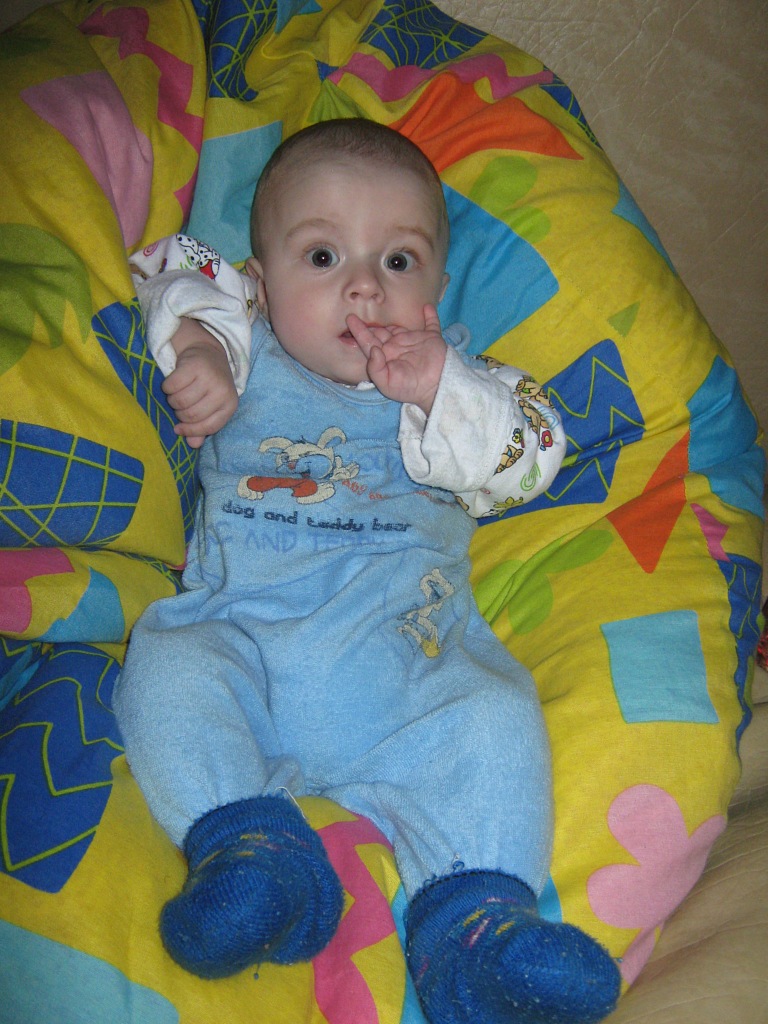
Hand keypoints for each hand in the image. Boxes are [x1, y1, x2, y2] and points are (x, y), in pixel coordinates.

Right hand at [162, 319, 237, 446]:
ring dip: (172, 400)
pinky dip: (167, 387)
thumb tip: (193, 444)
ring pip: (181, 401)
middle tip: (179, 404)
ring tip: (177, 393)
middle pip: (192, 415)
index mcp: (230, 404)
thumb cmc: (208, 384)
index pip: (209, 426)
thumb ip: (202, 426)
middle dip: (180, 413)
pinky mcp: (194, 365)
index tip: (178, 429)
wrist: (206, 351)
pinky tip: (173, 383)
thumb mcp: (211, 405)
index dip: (191, 430)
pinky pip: (172, 386)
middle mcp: (223, 391)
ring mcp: (209, 377)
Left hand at [347, 304, 446, 414]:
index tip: (349, 319)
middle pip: (381, 332)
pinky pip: (431, 324)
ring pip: (400, 327)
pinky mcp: (431, 338)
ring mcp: (414, 341)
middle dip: (370, 324)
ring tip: (381, 306)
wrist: (436, 388)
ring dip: (392, 319)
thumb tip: (372, 349)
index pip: (369, 342)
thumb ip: (375, 368)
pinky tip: (427, 307)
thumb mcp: (387, 383)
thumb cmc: (410, 388)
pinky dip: (430, 316)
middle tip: (358, 310)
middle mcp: (397, 347)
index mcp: (386, 357)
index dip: (359, 331)